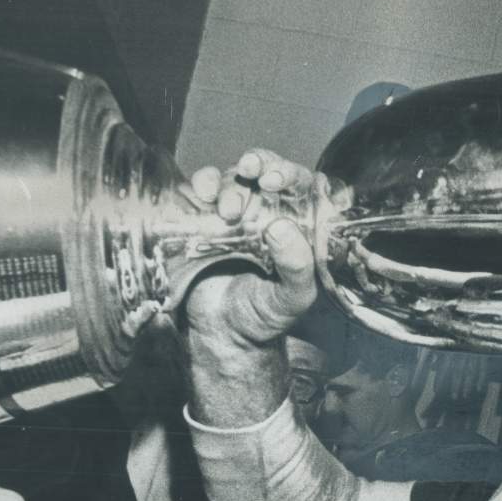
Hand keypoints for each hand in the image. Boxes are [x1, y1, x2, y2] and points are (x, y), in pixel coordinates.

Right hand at [178, 150, 322, 426]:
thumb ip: (297, 268)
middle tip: (254, 177)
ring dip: (229, 184)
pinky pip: (202, 190)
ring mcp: (232, 212)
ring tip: (227, 210)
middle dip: (259, 165)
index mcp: (295, 224)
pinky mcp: (202, 218)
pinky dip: (202, 184)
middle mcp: (265, 211)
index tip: (276, 180)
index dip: (290, 173)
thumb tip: (281, 227)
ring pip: (232, 178)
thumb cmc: (263, 317)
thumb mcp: (292, 298)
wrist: (222, 335)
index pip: (299, 184)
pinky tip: (203, 196)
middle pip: (264, 170)